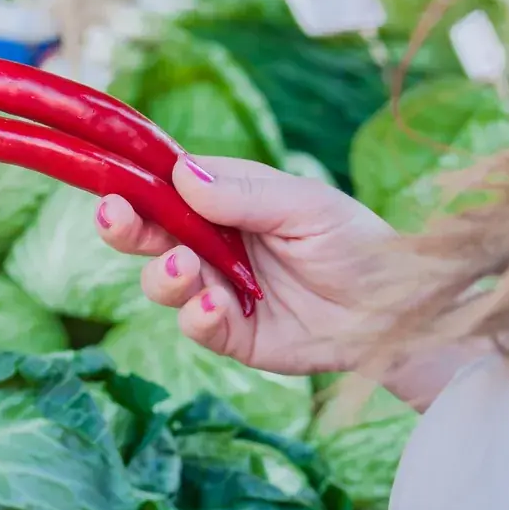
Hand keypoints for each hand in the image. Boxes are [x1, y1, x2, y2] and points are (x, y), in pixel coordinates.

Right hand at [98, 156, 394, 375]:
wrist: (395, 310)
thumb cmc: (355, 242)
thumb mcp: (306, 206)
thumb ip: (246, 194)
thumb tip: (182, 175)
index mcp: (225, 201)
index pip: (168, 185)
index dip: (135, 181)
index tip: (112, 179)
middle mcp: (211, 244)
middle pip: (149, 234)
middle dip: (124, 226)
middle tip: (114, 217)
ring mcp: (217, 289)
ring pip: (161, 282)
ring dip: (163, 274)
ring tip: (185, 268)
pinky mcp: (231, 334)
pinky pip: (196, 326)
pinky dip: (197, 316)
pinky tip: (215, 306)